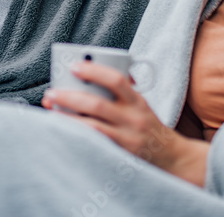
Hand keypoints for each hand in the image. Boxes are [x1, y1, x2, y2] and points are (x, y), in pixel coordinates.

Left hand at [41, 62, 208, 186]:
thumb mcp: (141, 105)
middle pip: (97, 105)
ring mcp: (126, 140)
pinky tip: (62, 132)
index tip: (74, 66)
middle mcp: (133, 119)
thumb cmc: (148, 126)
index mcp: (137, 101)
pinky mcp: (120, 157)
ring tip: (52, 111)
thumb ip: (121, 92)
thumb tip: (89, 76)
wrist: (172, 158)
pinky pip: (94, 145)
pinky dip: (76, 137)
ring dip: (67, 118)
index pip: (116, 80)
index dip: (94, 71)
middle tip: (51, 93)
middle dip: (70, 97)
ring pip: (92, 128)